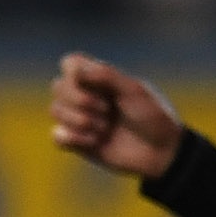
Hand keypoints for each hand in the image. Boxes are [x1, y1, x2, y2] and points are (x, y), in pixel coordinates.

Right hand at [49, 52, 184, 179]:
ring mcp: (79, 119)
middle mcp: (85, 96)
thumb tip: (74, 69)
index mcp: (99, 79)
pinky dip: (75, 139)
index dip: (75, 72)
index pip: (69, 63)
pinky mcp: (76, 143)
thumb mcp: (134, 91)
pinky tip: (95, 142)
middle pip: (58, 86)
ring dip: (81, 121)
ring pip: (55, 110)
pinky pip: (57, 137)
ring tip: (106, 129)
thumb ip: (106, 75)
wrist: (160, 153)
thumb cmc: (152, 117)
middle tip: (108, 110)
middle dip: (81, 100)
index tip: (96, 82)